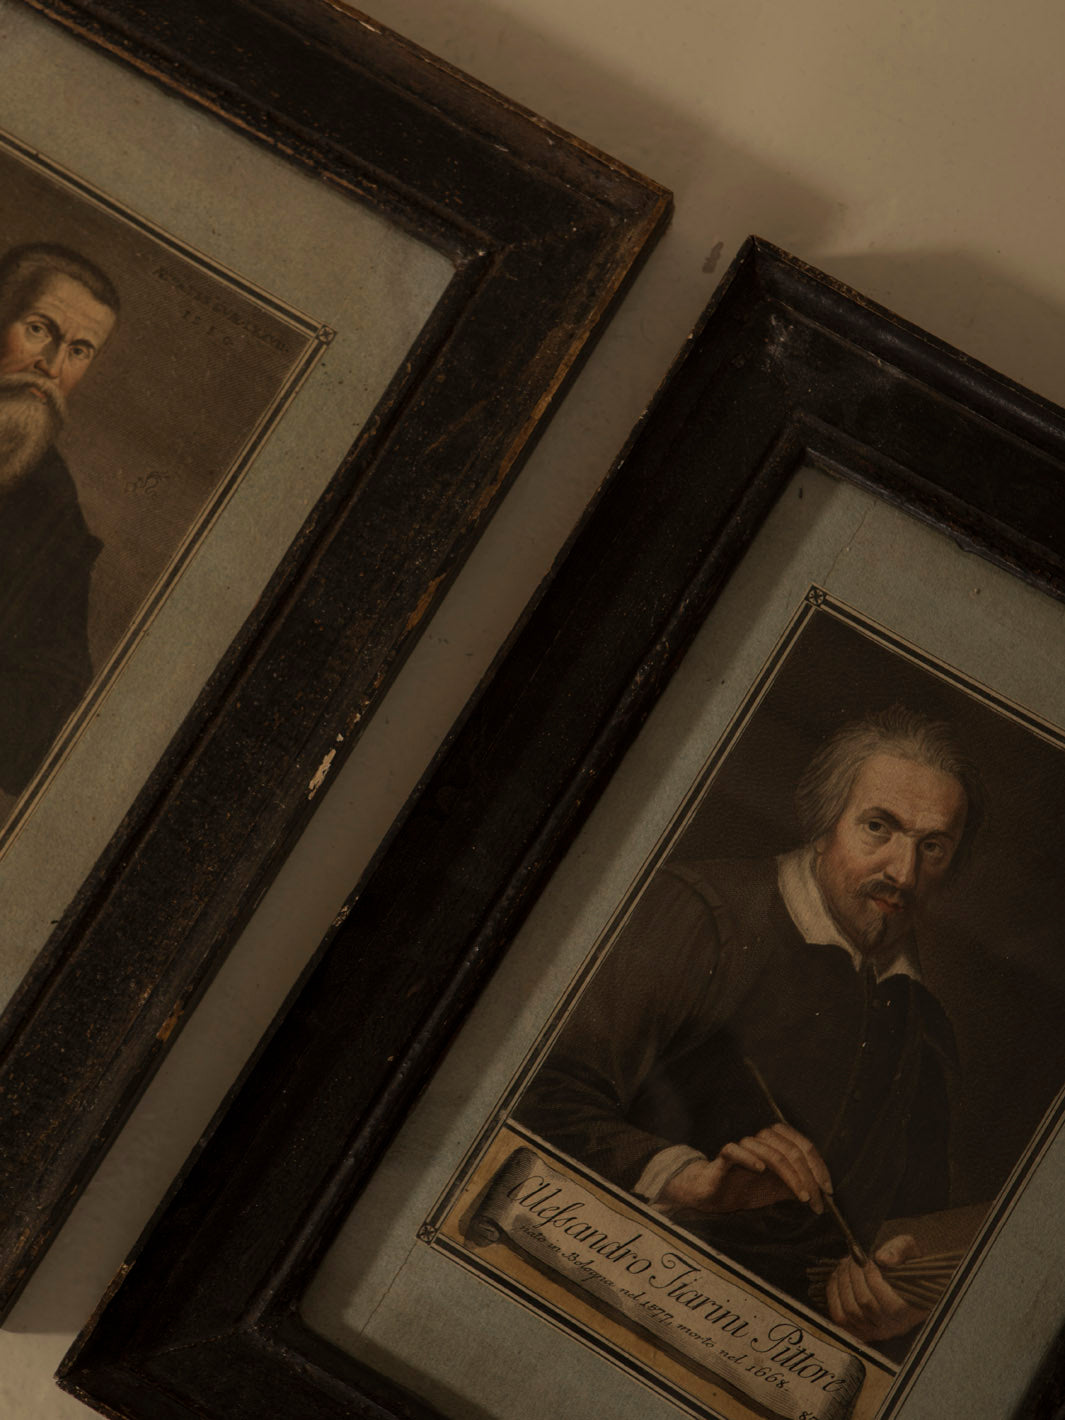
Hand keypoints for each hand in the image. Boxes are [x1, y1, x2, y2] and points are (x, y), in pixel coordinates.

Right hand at [660, 1123, 832, 1214]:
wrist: (715, 1194)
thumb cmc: (748, 1188)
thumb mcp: (780, 1189)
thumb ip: (800, 1186)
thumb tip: (826, 1195)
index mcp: (776, 1141)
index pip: (804, 1146)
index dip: (819, 1166)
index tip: (828, 1190)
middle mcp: (761, 1139)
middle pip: (791, 1150)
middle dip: (808, 1177)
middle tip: (816, 1201)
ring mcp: (742, 1146)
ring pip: (769, 1152)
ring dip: (790, 1176)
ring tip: (802, 1196)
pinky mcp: (724, 1156)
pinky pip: (735, 1150)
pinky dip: (749, 1157)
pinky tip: (761, 1169)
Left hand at [825, 1234, 928, 1341]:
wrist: (902, 1280)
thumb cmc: (904, 1264)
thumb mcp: (908, 1248)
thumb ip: (898, 1250)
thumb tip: (882, 1258)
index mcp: (911, 1311)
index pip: (888, 1302)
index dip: (872, 1276)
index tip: (866, 1259)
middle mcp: (892, 1327)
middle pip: (865, 1303)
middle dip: (855, 1274)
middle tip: (853, 1257)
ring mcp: (873, 1331)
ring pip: (849, 1311)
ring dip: (843, 1281)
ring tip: (846, 1264)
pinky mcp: (856, 1329)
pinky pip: (838, 1315)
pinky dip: (834, 1293)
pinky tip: (838, 1276)